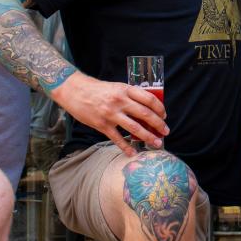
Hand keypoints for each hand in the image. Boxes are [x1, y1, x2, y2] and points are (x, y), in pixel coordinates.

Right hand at [51, 72, 168, 156]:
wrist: (75, 91)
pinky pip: (117, 138)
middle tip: (165, 131)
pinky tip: (133, 152)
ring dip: (148, 137)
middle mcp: (119, 101)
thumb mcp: (117, 87)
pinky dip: (126, 147)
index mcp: (125, 89)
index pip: (149, 99)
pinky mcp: (101, 125)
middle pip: (145, 114)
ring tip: (157, 143)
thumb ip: (131, 96)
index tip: (164, 115)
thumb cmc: (98, 89)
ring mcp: (110, 114)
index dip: (160, 108)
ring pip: (135, 128)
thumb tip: (148, 109)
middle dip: (158, 124)